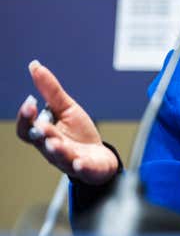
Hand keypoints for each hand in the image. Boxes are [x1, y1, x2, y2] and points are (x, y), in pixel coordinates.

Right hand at [16, 60, 118, 183]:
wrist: (99, 157)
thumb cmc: (78, 133)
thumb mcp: (66, 108)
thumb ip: (50, 90)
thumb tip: (34, 65)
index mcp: (45, 134)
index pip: (27, 130)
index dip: (26, 119)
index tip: (30, 103)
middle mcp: (53, 149)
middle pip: (42, 143)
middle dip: (41, 134)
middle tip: (41, 126)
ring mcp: (69, 160)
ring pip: (60, 157)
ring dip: (57, 150)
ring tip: (56, 143)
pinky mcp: (87, 169)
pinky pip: (82, 169)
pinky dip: (81, 166)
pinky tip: (80, 162)